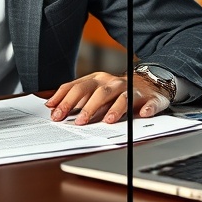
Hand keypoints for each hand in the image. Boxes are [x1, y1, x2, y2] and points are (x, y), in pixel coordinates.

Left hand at [44, 71, 172, 124]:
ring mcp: (131, 90)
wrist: (148, 83)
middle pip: (97, 92)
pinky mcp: (149, 98)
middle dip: (86, 107)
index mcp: (96, 80)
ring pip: (121, 98)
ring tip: (107, 121)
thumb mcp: (94, 91)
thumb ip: (76, 99)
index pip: (77, 87)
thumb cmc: (115, 91)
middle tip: (78, 122)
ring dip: (115, 109)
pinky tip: (143, 114)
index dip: (65, 99)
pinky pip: (149, 103)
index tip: (54, 112)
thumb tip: (52, 108)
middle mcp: (112, 83)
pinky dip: (146, 108)